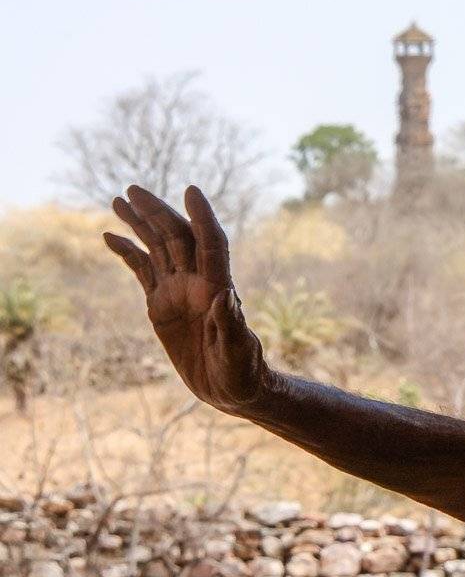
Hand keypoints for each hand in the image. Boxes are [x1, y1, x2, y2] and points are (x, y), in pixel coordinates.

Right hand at [102, 184, 272, 416]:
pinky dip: (128, 252)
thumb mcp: (238, 351)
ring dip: (140, 223)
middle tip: (133, 189)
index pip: (212, 244)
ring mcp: (178, 291)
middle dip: (157, 212)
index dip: (203, 217)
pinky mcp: (162, 304)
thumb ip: (231, 325)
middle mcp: (198, 282)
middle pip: (177, 237)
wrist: (231, 388)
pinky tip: (111, 235)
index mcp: (218, 288)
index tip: (192, 191)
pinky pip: (143, 270)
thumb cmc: (242, 371)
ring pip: (158, 248)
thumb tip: (226, 295)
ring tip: (118, 200)